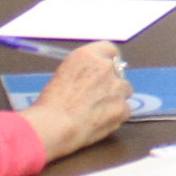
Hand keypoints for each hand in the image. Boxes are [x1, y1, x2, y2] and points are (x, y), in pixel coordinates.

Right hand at [23, 41, 132, 159]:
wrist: (55, 126)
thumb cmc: (50, 104)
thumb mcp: (62, 75)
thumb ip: (82, 71)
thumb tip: (90, 78)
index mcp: (87, 56)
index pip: (108, 49)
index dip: (108, 61)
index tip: (106, 70)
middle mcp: (105, 67)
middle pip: (118, 71)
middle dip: (111, 82)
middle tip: (98, 96)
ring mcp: (117, 87)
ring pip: (125, 90)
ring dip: (116, 98)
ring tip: (97, 111)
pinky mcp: (122, 107)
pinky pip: (125, 110)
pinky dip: (116, 116)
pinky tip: (100, 122)